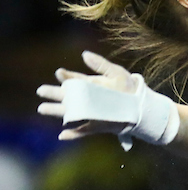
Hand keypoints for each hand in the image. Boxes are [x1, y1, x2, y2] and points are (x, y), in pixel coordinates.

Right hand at [36, 51, 178, 149]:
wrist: (144, 109)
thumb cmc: (131, 89)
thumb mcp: (118, 74)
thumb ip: (101, 64)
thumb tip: (84, 54)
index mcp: (92, 85)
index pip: (74, 80)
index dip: (66, 77)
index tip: (60, 73)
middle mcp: (88, 99)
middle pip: (67, 96)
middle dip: (54, 94)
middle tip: (41, 91)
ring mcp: (92, 113)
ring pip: (70, 113)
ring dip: (57, 111)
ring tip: (42, 109)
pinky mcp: (98, 126)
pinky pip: (83, 131)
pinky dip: (73, 134)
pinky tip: (62, 135)